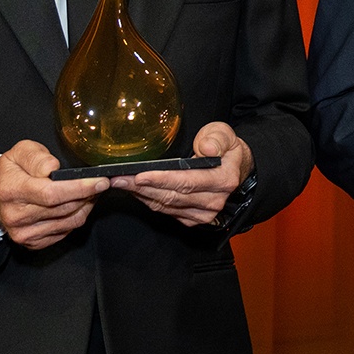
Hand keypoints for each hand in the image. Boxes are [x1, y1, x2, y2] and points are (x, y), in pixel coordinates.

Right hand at [0, 140, 106, 248]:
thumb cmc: (9, 172)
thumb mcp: (19, 152)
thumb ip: (38, 157)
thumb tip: (53, 168)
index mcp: (12, 190)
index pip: (52, 193)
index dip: (80, 188)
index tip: (100, 181)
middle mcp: (16, 215)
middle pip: (64, 208)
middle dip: (88, 195)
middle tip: (99, 183)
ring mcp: (24, 233)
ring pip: (69, 221)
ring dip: (85, 206)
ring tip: (88, 192)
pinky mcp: (33, 242)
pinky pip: (66, 231)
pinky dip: (76, 217)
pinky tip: (76, 205)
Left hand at [109, 122, 250, 226]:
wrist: (234, 169)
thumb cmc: (225, 149)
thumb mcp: (225, 134)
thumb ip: (216, 138)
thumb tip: (206, 148)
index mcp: (223, 179)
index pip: (188, 182)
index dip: (162, 180)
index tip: (140, 175)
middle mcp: (214, 200)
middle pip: (172, 196)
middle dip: (142, 187)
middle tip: (118, 178)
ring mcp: (203, 213)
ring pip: (166, 206)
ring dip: (141, 195)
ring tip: (121, 183)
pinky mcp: (193, 219)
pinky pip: (166, 211)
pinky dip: (149, 201)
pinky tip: (136, 191)